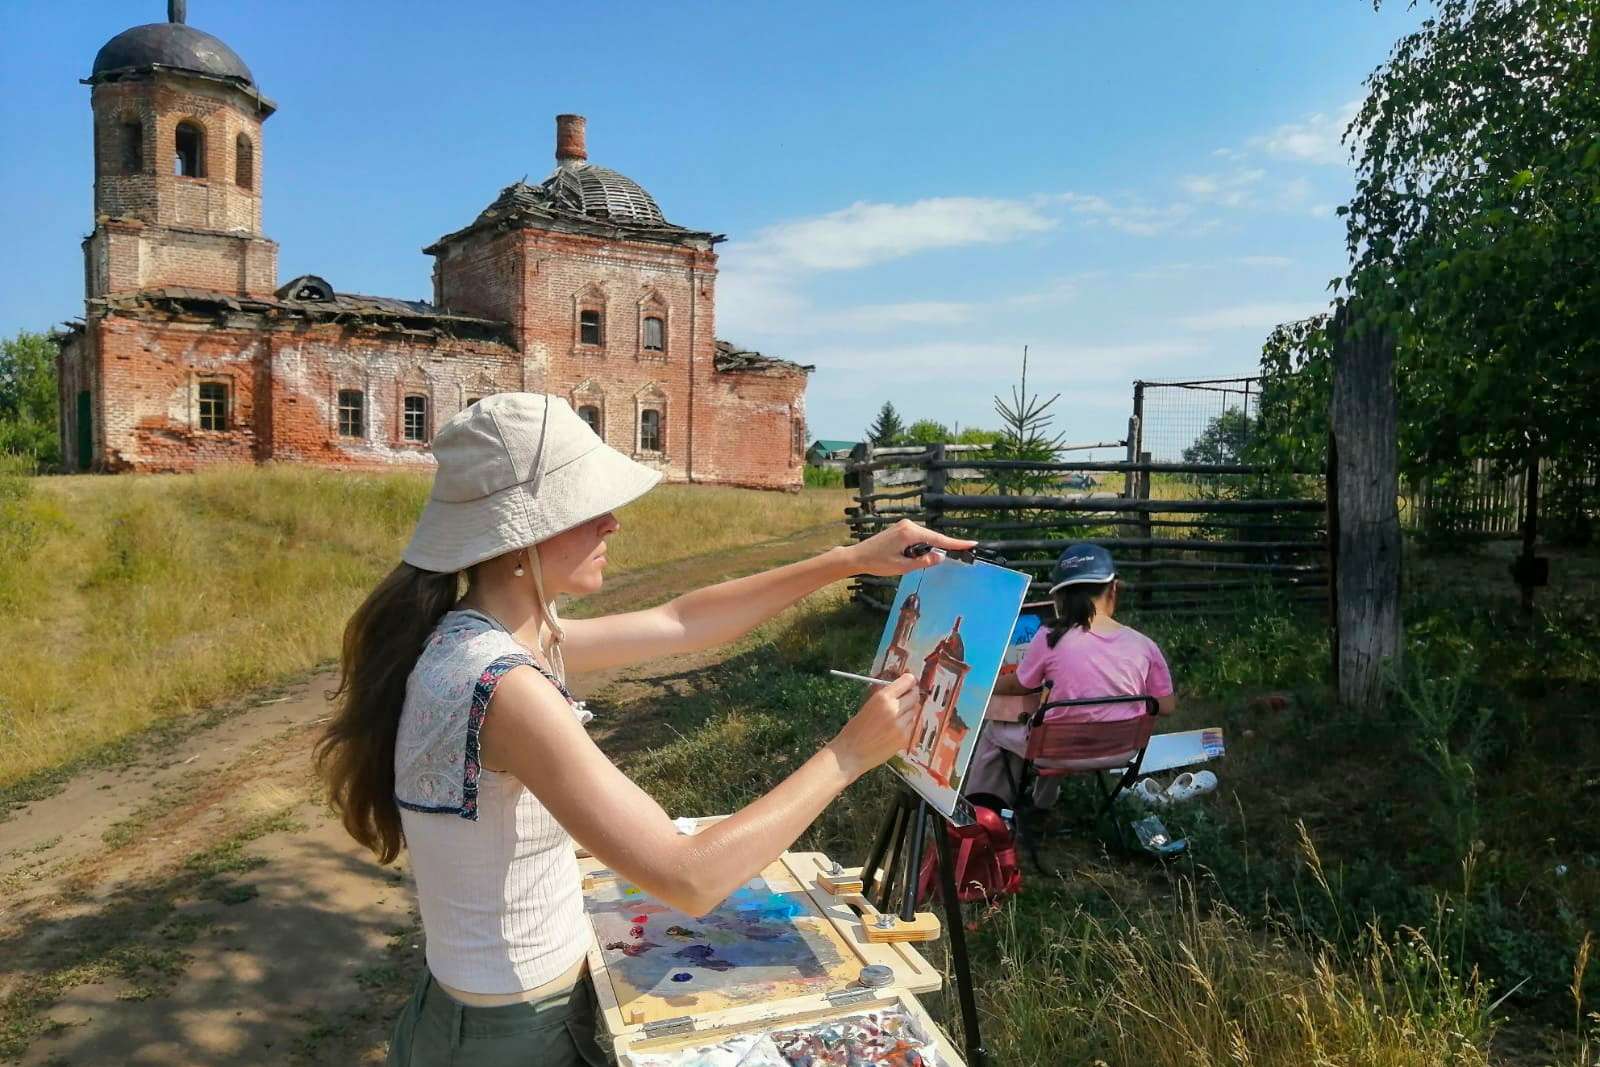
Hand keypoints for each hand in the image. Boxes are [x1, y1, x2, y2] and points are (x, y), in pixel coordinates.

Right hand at [826, 673, 920, 780]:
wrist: (851, 753)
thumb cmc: (854, 730)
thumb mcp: (867, 706)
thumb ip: (884, 697)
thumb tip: (899, 688)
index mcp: (882, 698)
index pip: (907, 681)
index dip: (910, 681)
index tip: (910, 682)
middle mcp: (894, 709)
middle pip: (914, 696)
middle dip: (911, 695)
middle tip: (907, 697)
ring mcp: (900, 725)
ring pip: (914, 712)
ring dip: (908, 711)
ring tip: (895, 717)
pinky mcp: (904, 738)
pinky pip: (911, 726)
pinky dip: (906, 725)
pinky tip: (894, 730)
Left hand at [844, 520, 976, 577]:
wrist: (857, 556)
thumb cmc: (877, 563)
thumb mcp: (902, 566)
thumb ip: (923, 562)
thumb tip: (940, 557)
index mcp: (910, 533)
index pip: (938, 539)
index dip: (956, 543)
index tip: (971, 544)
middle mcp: (908, 525)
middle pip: (932, 538)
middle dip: (936, 550)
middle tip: (929, 562)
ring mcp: (904, 525)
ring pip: (924, 539)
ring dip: (924, 551)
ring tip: (905, 562)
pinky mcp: (900, 529)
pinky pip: (917, 538)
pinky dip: (919, 548)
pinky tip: (908, 557)